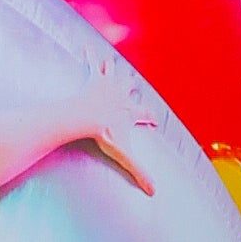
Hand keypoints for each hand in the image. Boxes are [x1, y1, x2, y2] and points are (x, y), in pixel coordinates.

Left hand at [80, 53, 157, 194]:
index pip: (145, 115)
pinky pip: (92, 64)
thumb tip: (154, 193)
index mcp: (131, 112)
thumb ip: (139, 172)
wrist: (86, 117)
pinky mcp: (93, 78)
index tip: (154, 121)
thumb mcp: (123, 154)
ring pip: (114, 73)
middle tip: (132, 84)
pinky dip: (89, 57)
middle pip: (131, 88)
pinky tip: (86, 48)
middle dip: (131, 87)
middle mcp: (122, 96)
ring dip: (113, 67)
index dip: (150, 118)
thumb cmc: (104, 134)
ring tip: (111, 61)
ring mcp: (108, 85)